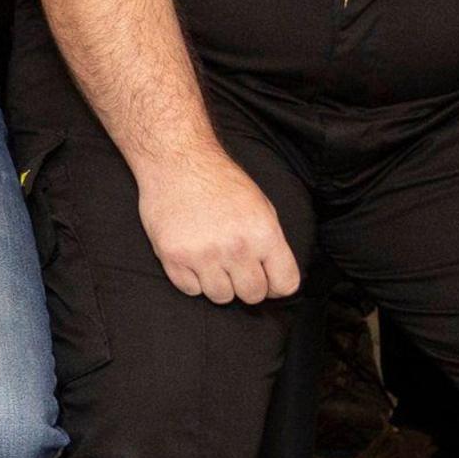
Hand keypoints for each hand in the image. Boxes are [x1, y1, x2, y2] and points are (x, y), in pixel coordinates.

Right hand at [135, 147, 299, 304]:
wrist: (177, 160)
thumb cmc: (220, 182)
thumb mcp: (261, 207)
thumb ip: (271, 244)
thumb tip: (275, 277)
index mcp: (263, 234)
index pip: (285, 285)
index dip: (276, 285)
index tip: (266, 278)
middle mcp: (236, 248)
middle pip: (253, 295)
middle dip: (247, 285)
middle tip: (235, 268)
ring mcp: (203, 254)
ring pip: (221, 297)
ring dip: (218, 283)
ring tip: (212, 260)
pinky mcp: (173, 257)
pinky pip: (190, 290)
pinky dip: (192, 279)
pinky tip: (192, 257)